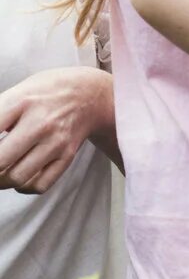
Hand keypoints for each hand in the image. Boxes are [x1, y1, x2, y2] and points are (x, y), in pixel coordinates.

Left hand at [0, 68, 114, 193]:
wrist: (90, 94)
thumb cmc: (44, 93)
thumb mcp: (16, 92)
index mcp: (22, 102)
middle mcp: (40, 123)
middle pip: (0, 161)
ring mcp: (56, 142)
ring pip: (17, 178)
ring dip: (1, 181)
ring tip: (0, 172)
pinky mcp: (67, 156)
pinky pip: (39, 185)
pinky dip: (23, 187)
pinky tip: (20, 176)